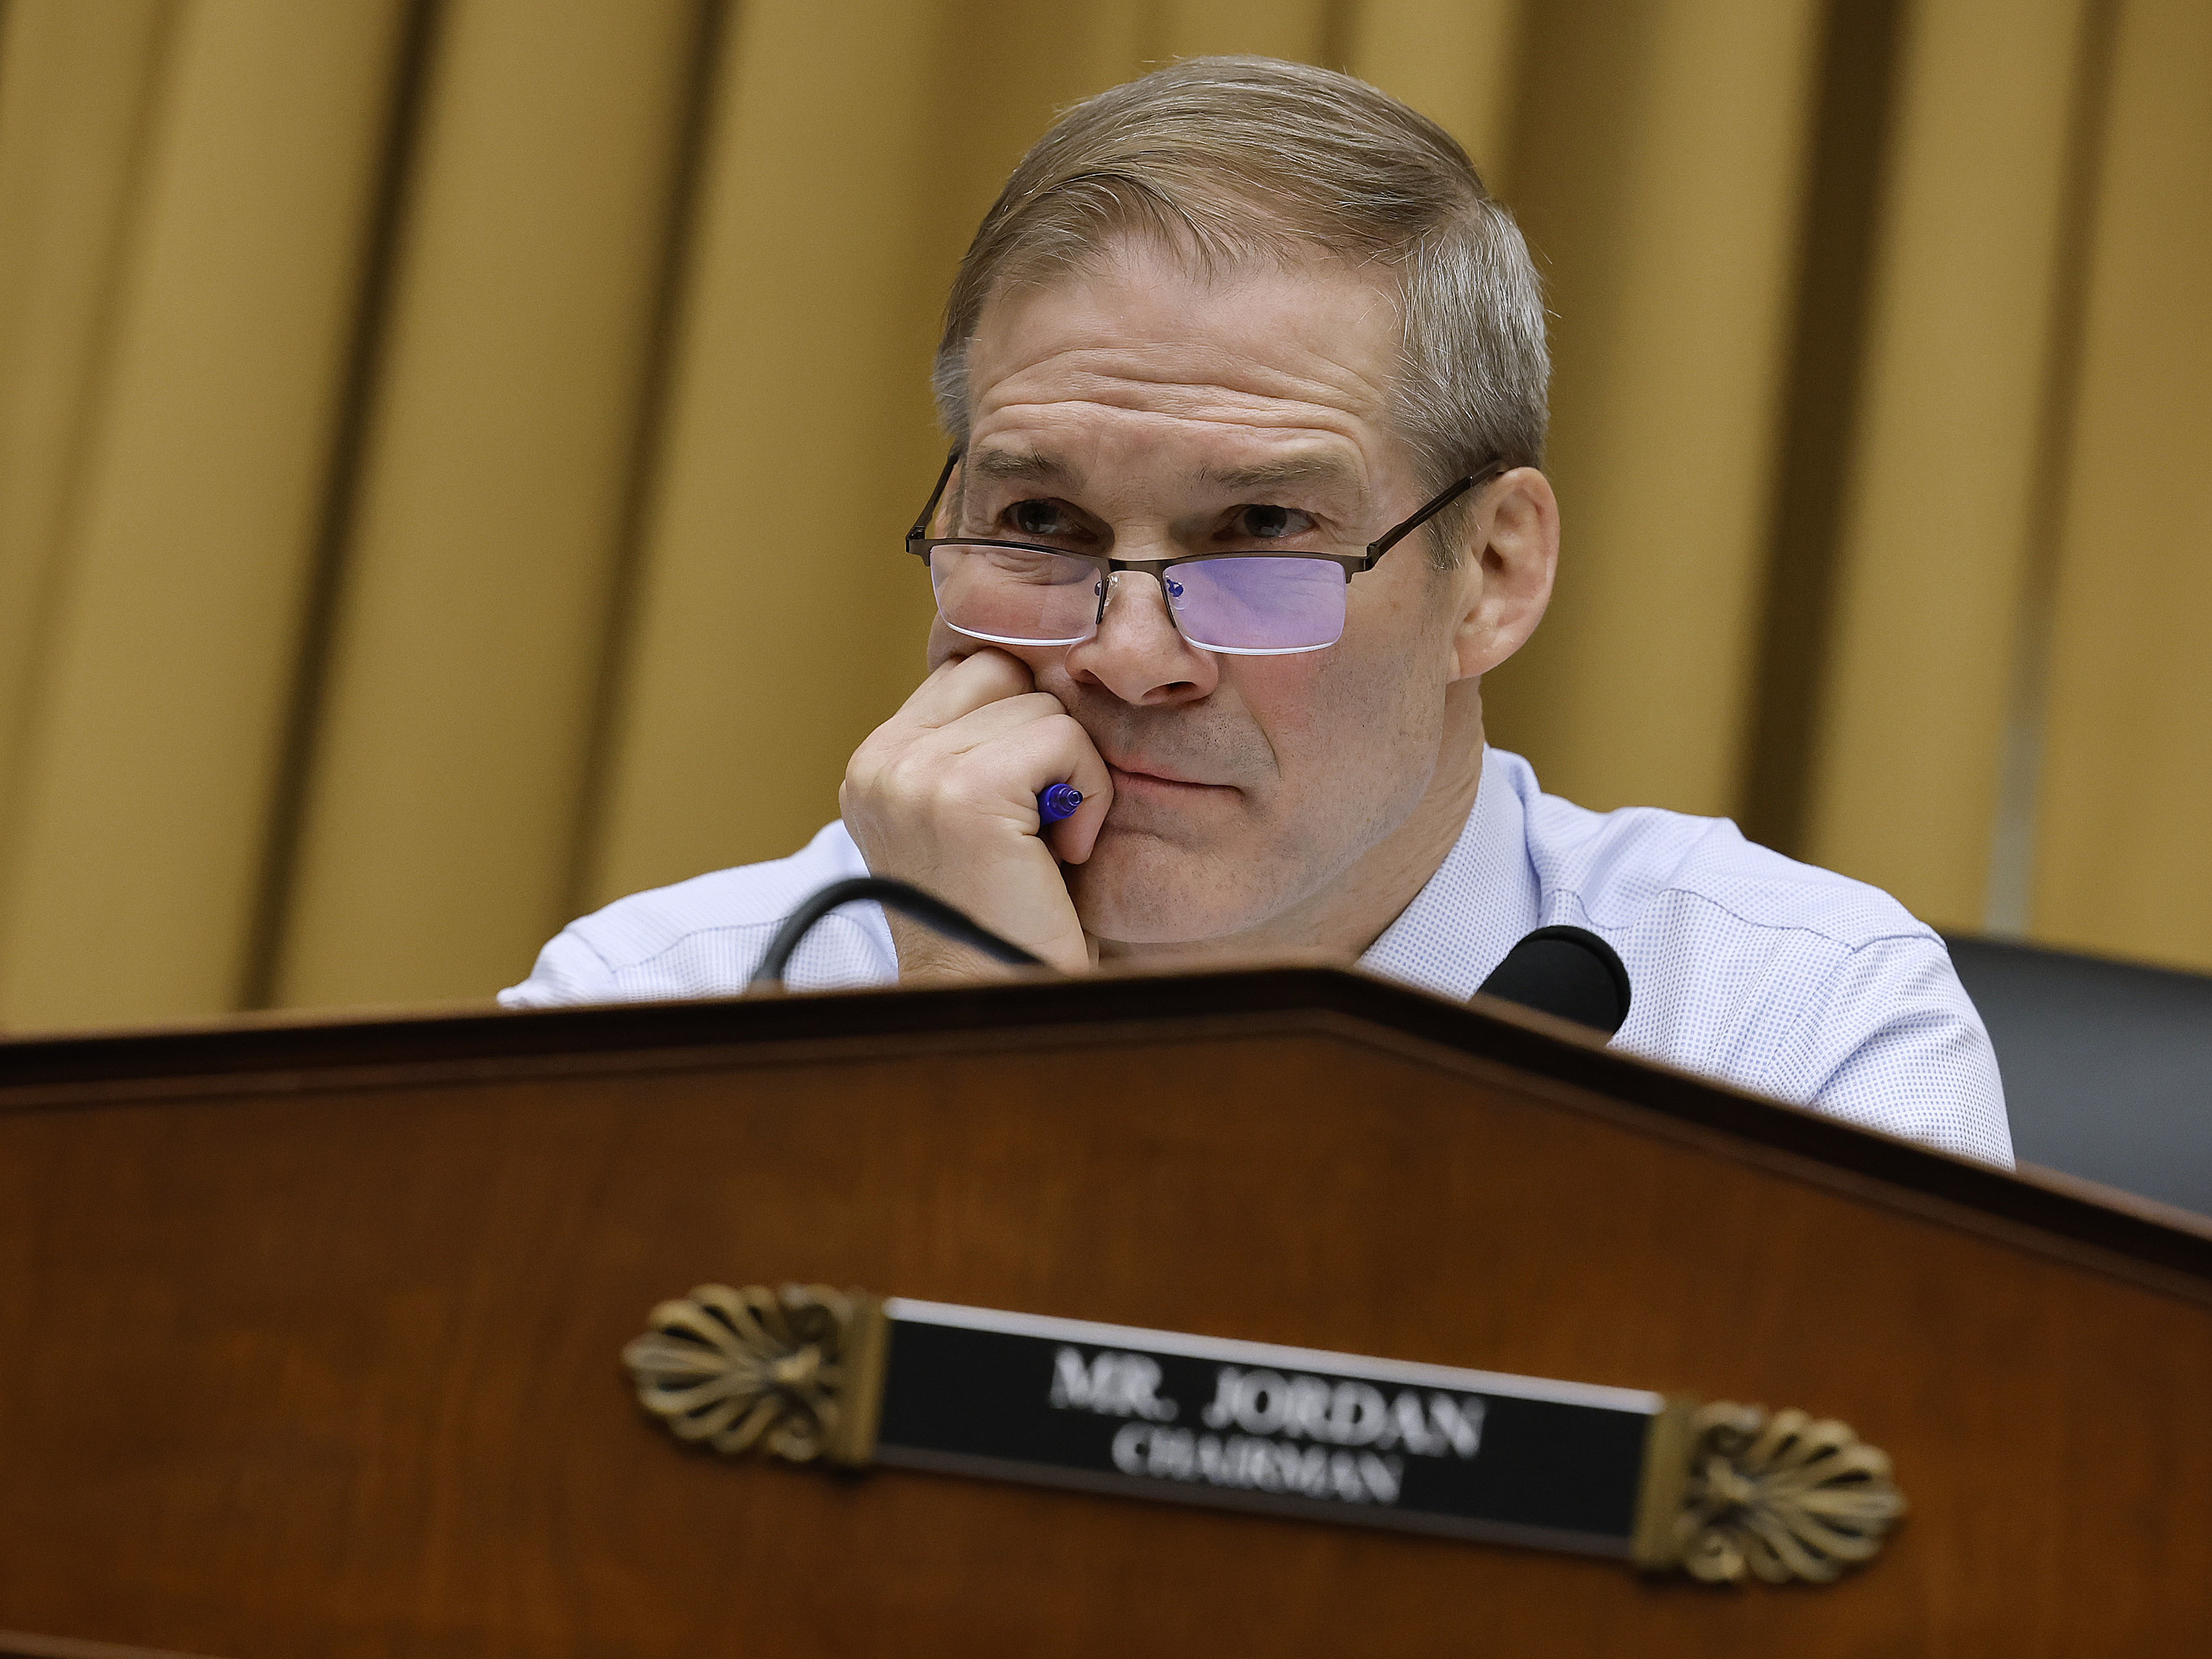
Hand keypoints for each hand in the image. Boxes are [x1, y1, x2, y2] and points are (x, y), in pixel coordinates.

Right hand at [840, 649, 1111, 977]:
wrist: (996, 1009)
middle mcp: (879, 762)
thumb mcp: (973, 819)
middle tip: (1038, 826)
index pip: (968, 670)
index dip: (1020, 721)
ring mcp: (912, 775)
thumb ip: (978, 747)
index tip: (1028, 799)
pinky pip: (1063, 739)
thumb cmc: (1006, 923)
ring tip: (1045, 847)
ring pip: (1042, 707)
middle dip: (1044, 741)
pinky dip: (1089, 794)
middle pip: (1003, 674)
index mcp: (874, 764)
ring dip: (1072, 775)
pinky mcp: (962, 795)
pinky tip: (1063, 852)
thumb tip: (1042, 667)